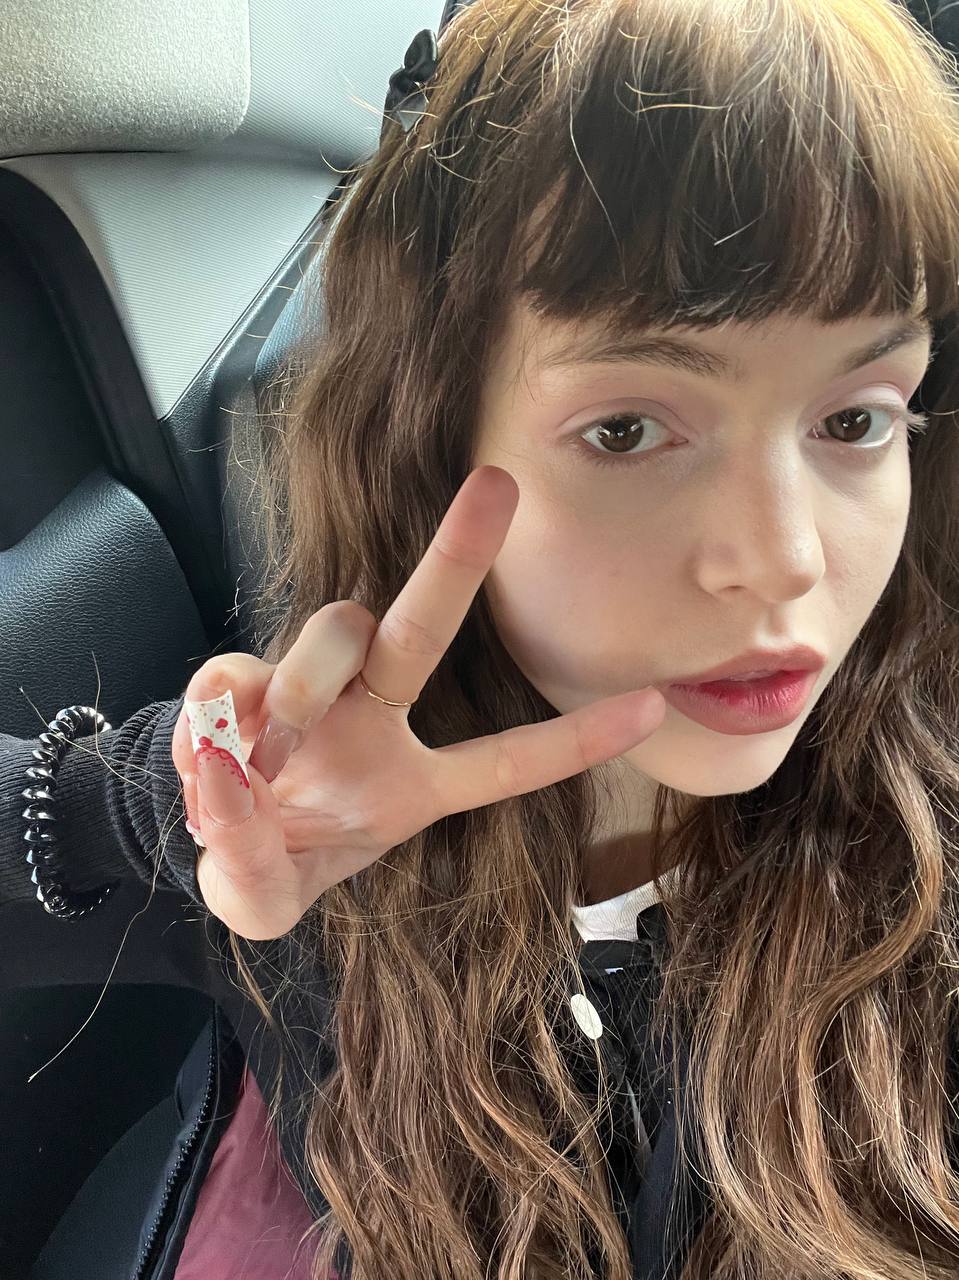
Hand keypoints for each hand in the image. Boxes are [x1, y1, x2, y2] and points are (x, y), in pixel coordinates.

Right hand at [171, 465, 665, 939]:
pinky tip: (209, 750)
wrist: (209, 836)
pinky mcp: (243, 674)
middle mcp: (374, 718)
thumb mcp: (262, 898)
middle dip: (460, 556)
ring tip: (261, 766)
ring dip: (297, 693)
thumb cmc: (270, 861)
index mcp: (412, 786)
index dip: (576, 740)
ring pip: (333, 635)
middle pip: (424, 628)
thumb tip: (225, 777)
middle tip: (498, 484)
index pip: (506, 763)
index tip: (653, 703)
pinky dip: (216, 713)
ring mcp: (313, 687)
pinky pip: (235, 671)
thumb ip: (247, 867)